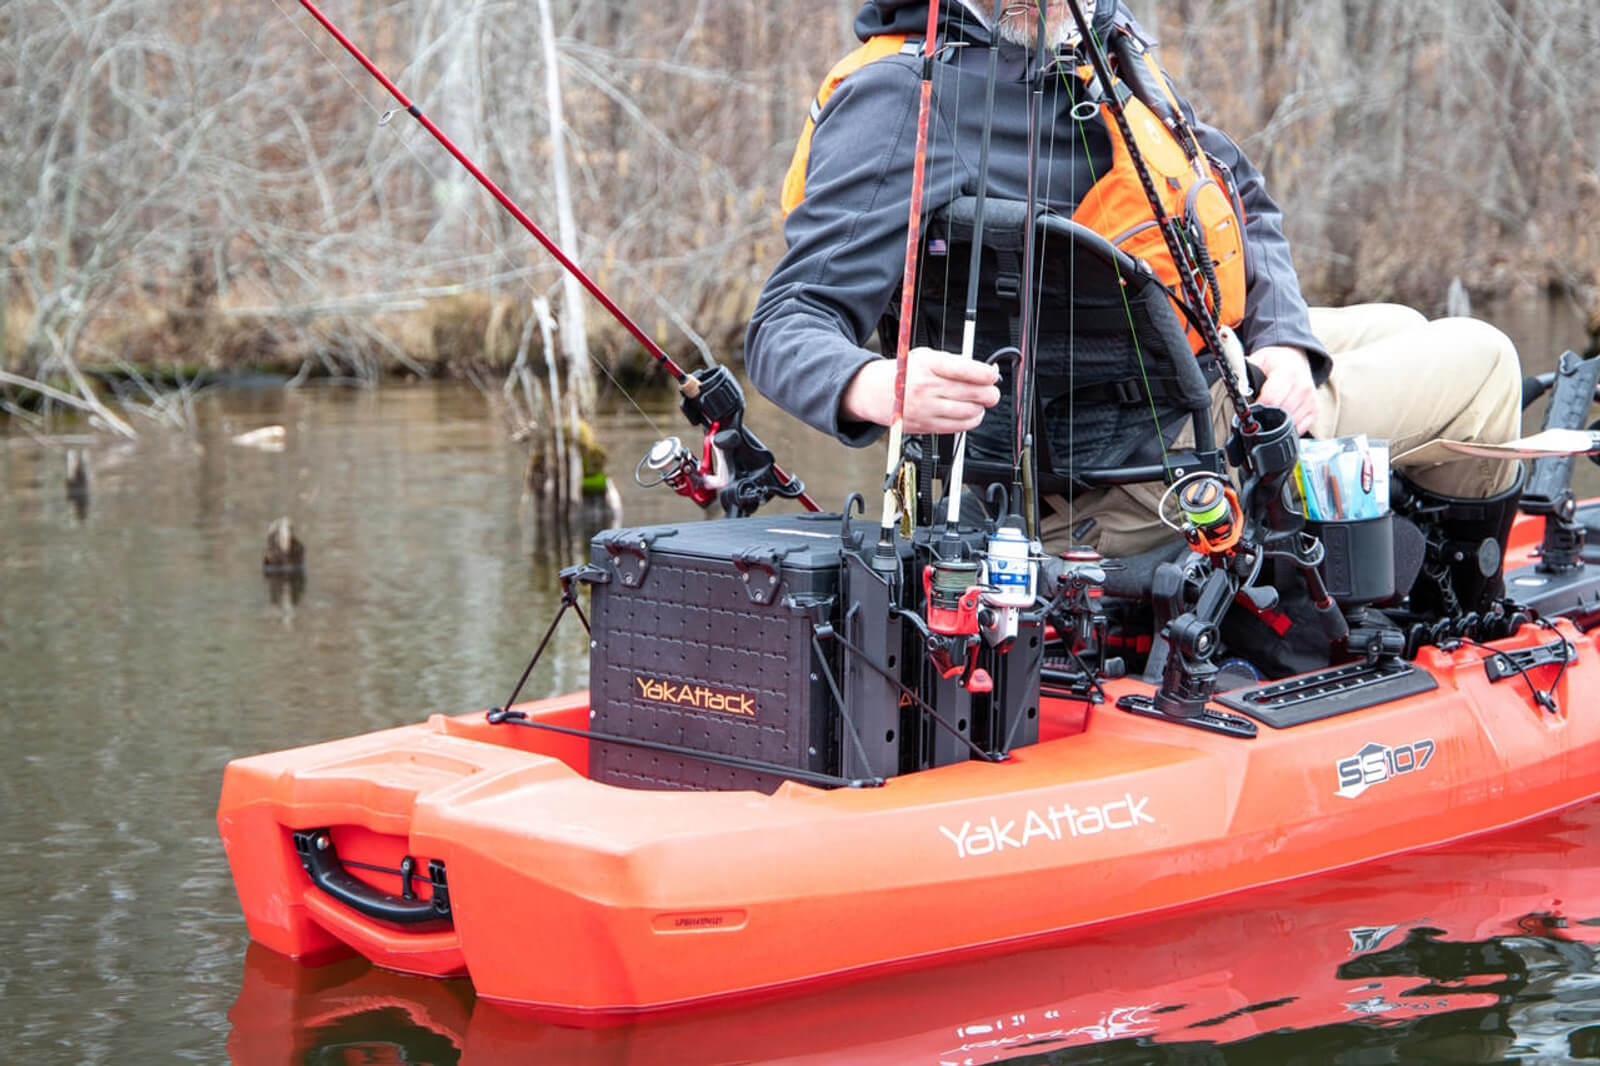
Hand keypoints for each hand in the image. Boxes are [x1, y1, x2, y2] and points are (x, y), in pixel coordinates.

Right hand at [840, 347, 1000, 434]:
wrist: (875, 392)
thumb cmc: (905, 372)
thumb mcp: (927, 356)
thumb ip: (956, 362)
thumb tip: (987, 372)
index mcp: (928, 365)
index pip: (967, 370)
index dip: (987, 374)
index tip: (992, 375)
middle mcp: (927, 387)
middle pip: (973, 393)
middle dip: (990, 393)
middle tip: (992, 391)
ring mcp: (926, 408)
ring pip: (969, 412)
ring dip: (981, 408)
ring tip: (979, 402)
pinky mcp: (926, 425)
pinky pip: (958, 427)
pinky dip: (971, 421)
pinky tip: (970, 413)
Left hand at [1247, 345, 1317, 433]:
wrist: (1295, 358)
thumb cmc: (1275, 362)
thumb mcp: (1259, 360)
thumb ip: (1246, 373)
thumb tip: (1236, 387)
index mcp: (1288, 373)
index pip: (1271, 399)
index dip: (1258, 408)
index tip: (1250, 410)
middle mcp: (1303, 387)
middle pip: (1281, 414)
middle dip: (1266, 416)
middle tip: (1258, 414)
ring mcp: (1311, 399)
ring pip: (1290, 423)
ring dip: (1277, 423)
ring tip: (1269, 415)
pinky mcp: (1315, 409)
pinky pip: (1300, 427)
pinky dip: (1288, 428)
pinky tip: (1280, 420)